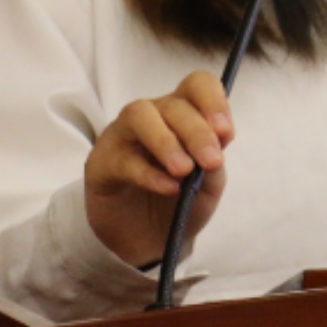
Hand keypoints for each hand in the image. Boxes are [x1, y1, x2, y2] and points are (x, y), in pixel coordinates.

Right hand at [84, 71, 233, 268]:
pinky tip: (168, 188)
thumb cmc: (179, 202)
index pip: (197, 85)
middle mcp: (152, 116)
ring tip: (184, 170)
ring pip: (140, 116)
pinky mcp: (101, 162)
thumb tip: (215, 144)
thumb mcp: (208, 185)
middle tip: (211, 162)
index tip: (226, 132)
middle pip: (173, 104)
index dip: (213, 101)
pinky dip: (148, 173)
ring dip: (166, 141)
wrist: (149, 241)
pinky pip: (122, 158)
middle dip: (197, 132)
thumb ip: (213, 163)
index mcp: (183, 114)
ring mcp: (122, 135)